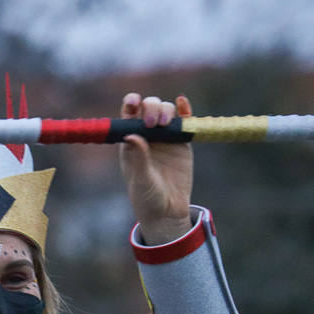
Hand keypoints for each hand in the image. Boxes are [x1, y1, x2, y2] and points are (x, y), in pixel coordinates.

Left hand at [119, 94, 193, 244]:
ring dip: (166, 110)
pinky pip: (183, 121)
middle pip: (148, 108)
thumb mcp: (141, 179)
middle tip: (154, 125)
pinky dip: (184, 110)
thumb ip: (139, 158)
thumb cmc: (147, 197)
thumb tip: (132, 136)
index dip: (131, 104)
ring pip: (166, 111)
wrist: (167, 211)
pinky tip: (183, 102)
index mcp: (131, 141)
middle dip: (151, 108)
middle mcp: (147, 135)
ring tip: (165, 124)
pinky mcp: (182, 142)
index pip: (129, 115)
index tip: (134, 103)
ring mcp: (165, 137)